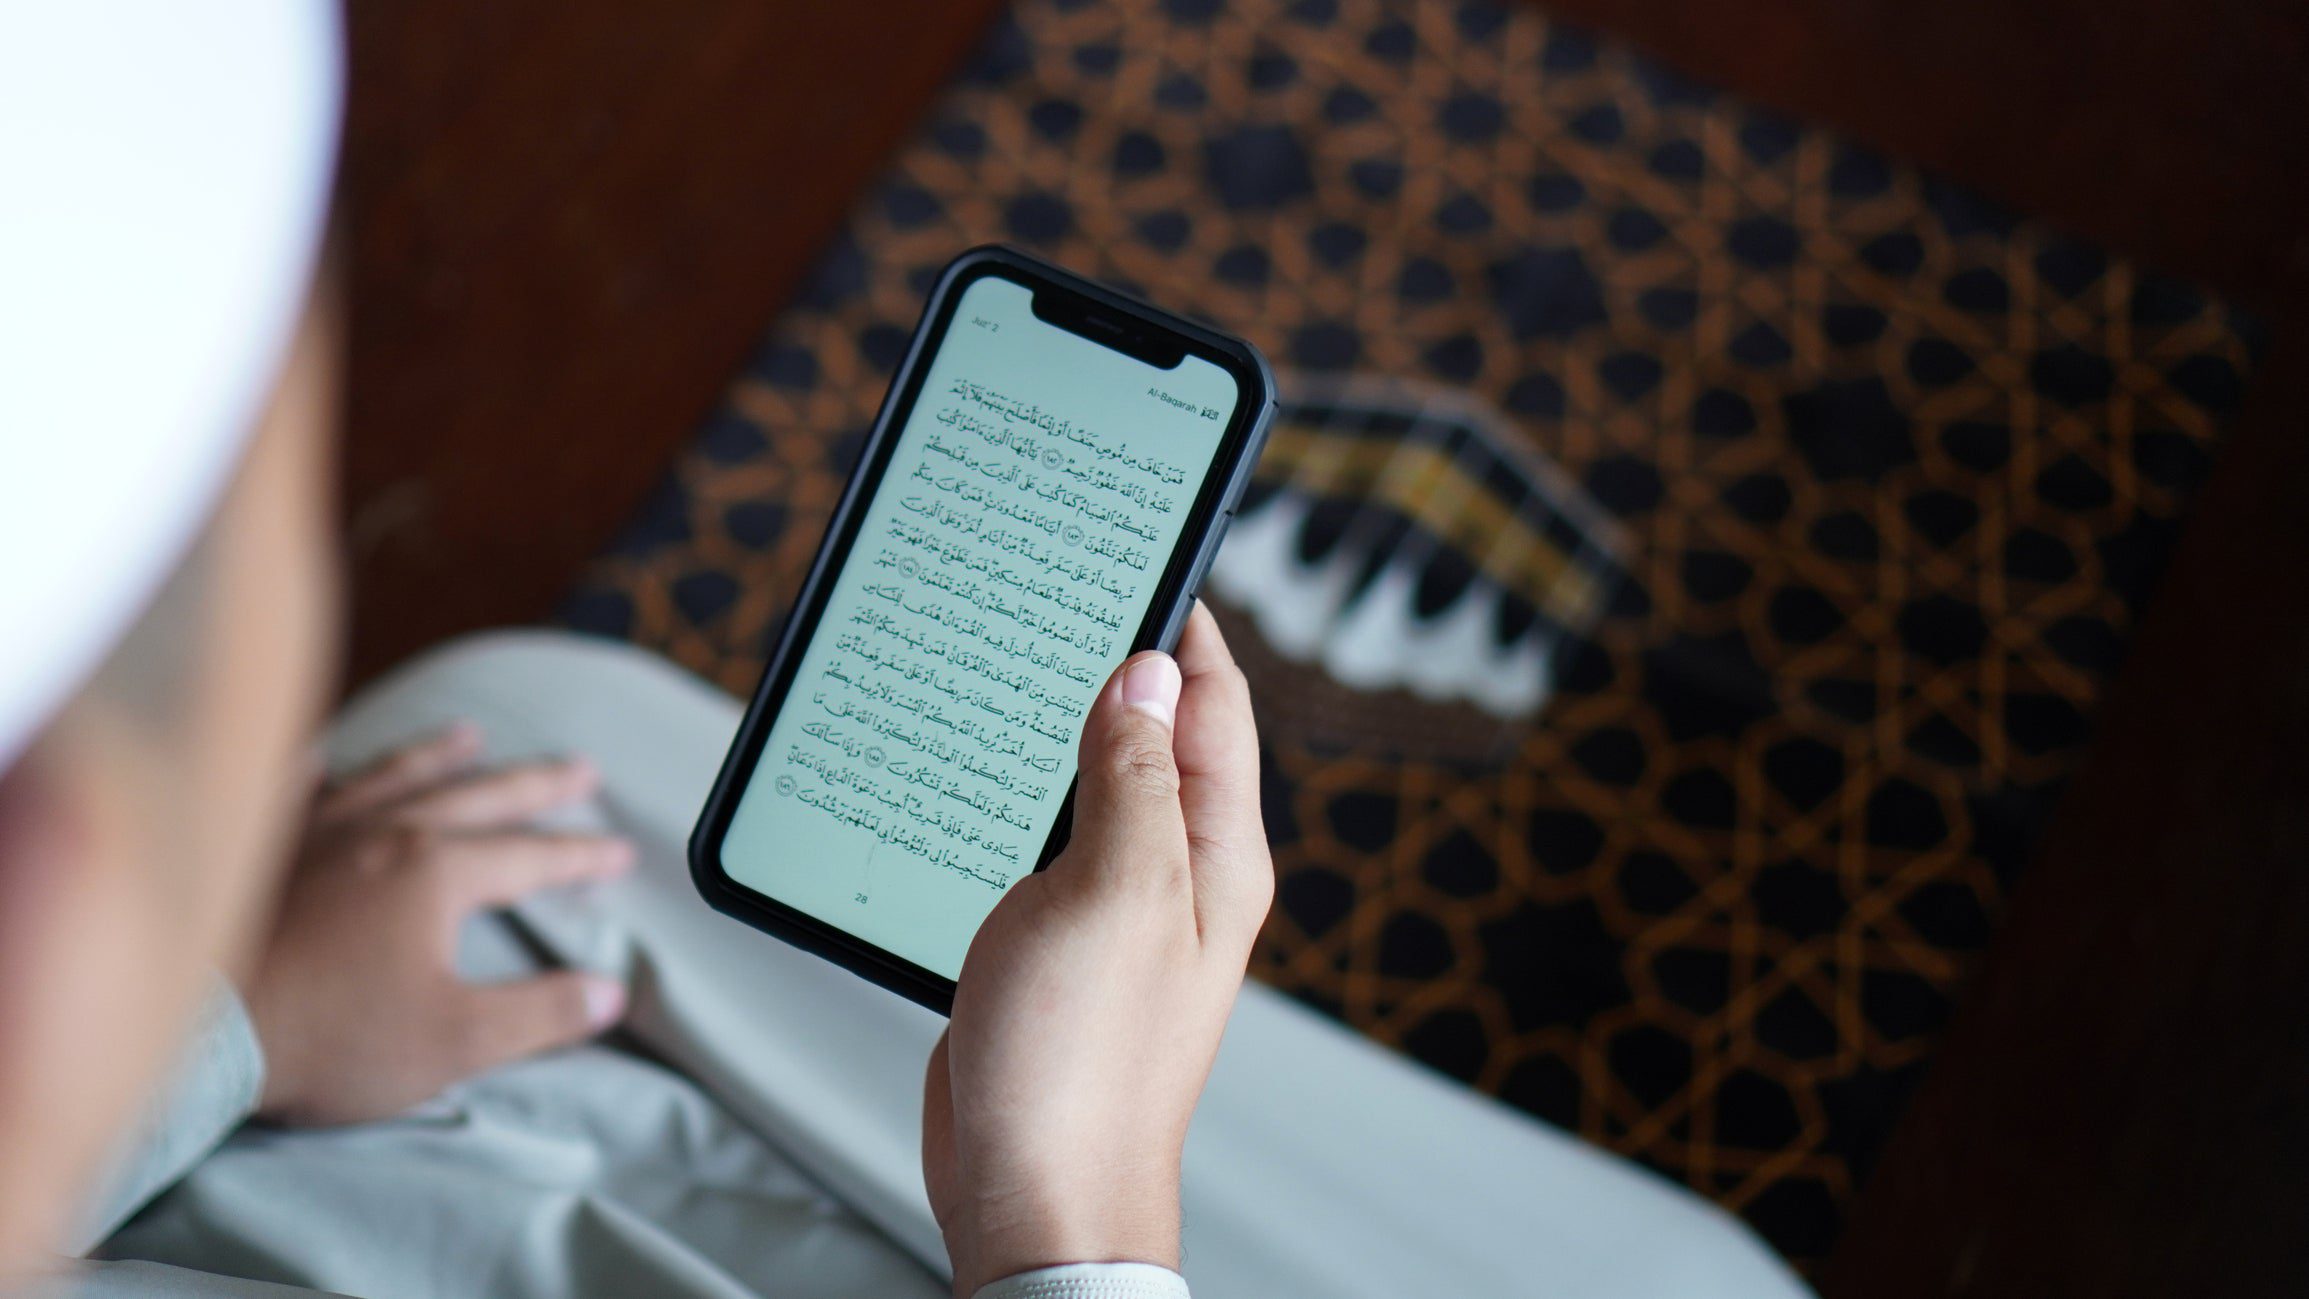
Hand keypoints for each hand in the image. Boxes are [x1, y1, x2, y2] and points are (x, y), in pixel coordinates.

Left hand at [243, 723, 633, 1124]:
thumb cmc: (329, 1036)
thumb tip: (609, 994)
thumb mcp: (456, 1041)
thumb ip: (541, 1014)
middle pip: (476, 795)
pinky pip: (291, 788)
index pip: (530, 855)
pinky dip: (314, 767)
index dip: (582, 856)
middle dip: (535, 784)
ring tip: (469, 735)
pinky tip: (321, 754)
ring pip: (389, 775)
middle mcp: (382, 831)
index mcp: (437, 872)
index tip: (621, 852)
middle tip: (580, 768)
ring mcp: (313, 829)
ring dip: (437, 756)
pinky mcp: (253, 845)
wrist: (196, 1030)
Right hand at [922, 604, 1272, 1293]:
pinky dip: (1018, 796)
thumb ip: (1134, 776)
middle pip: (1158, 736)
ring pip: (1095, 787)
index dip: (1182, 623)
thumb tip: (1145, 675)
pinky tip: (975, 774)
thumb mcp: (1115, 889)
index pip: (1216, 703)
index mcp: (1217, 852)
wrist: (1034, 1190)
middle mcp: (1178, 875)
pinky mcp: (1057, 943)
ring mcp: (1117, 910)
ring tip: (1013, 661)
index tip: (1142, 553)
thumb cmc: (1085, 1060)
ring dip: (1061, 730)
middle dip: (1115, 663)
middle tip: (1061, 593)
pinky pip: (1046, 844)